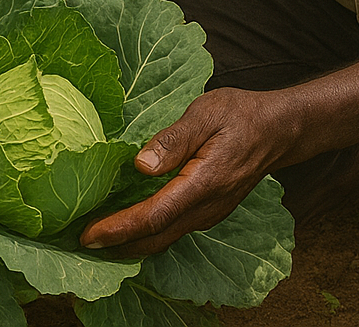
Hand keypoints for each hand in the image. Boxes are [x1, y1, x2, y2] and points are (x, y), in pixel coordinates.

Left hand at [78, 88, 292, 256]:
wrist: (279, 131)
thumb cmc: (241, 115)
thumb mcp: (206, 113)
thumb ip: (174, 139)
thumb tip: (140, 164)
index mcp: (204, 183)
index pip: (154, 216)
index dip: (118, 228)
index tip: (88, 235)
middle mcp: (206, 207)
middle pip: (155, 238)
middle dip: (116, 246)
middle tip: (79, 242)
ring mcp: (209, 213)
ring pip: (164, 239)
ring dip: (130, 244)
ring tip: (96, 239)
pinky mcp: (208, 211)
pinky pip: (173, 231)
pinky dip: (146, 234)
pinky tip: (127, 226)